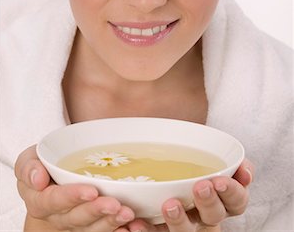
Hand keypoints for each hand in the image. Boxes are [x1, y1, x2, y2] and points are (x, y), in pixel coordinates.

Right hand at [15, 145, 134, 230]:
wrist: (52, 174)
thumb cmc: (42, 165)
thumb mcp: (29, 159)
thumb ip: (28, 167)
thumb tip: (37, 179)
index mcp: (40, 202)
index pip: (53, 201)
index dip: (72, 197)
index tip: (91, 190)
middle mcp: (58, 217)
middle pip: (77, 218)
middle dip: (96, 211)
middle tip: (115, 204)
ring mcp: (76, 223)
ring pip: (92, 228)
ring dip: (110, 222)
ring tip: (127, 213)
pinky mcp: (92, 225)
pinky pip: (104, 231)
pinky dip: (117, 229)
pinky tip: (131, 226)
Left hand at [128, 158, 253, 231]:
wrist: (164, 164)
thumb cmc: (193, 161)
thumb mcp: (212, 156)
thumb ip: (230, 160)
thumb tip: (244, 169)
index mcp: (221, 198)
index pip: (236, 201)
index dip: (232, 193)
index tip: (221, 180)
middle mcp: (205, 215)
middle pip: (214, 216)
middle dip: (209, 202)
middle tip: (200, 186)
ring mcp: (184, 225)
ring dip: (180, 221)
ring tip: (170, 205)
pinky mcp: (161, 230)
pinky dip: (146, 231)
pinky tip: (136, 223)